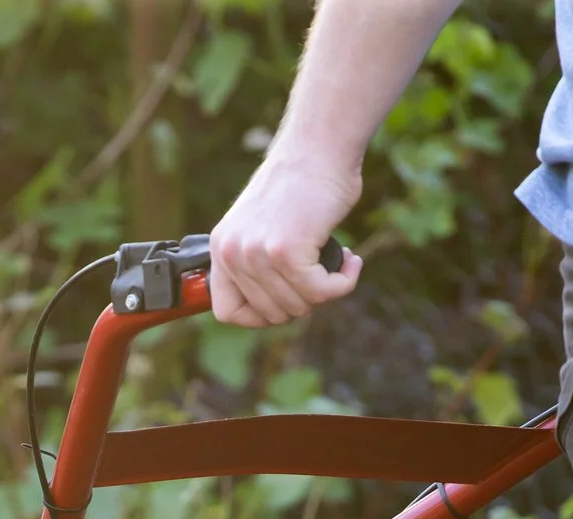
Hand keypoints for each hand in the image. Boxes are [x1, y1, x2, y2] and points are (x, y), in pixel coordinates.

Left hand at [208, 154, 363, 327]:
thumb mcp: (262, 226)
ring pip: (298, 306)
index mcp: (222, 247)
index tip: (287, 301)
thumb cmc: (302, 183)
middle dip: (303, 301)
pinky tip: (351, 262)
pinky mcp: (286, 252)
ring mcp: (257, 253)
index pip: (227, 312)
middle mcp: (232, 252)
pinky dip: (343, 283)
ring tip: (338, 262)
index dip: (260, 318)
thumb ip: (259, 263)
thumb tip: (277, 308)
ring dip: (327, 290)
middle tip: (322, 274)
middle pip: (271, 314)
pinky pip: (320, 293)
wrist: (318, 147)